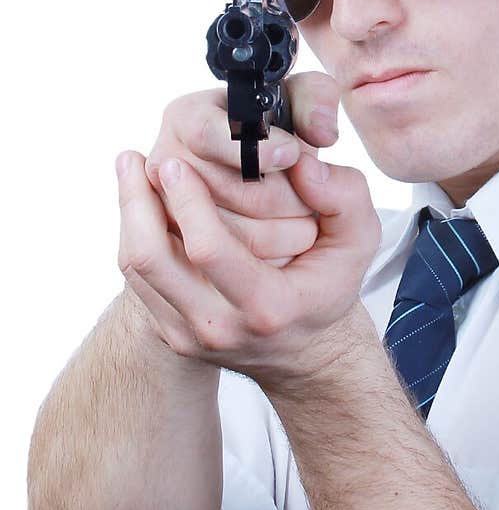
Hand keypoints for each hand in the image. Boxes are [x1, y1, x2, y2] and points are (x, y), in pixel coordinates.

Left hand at [115, 75, 381, 389]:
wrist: (307, 351)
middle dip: (136, 200)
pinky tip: (141, 201)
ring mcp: (188, 336)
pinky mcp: (169, 333)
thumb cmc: (329, 287)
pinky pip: (137, 280)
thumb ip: (343, 196)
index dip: (186, 199)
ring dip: (128, 213)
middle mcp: (219, 328)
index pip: (208, 249)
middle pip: (151, 259)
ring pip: (135, 268)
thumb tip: (302, 163)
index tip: (174, 161)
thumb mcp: (358, 241)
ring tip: (130, 169)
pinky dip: (134, 234)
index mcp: (267, 307)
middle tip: (136, 158)